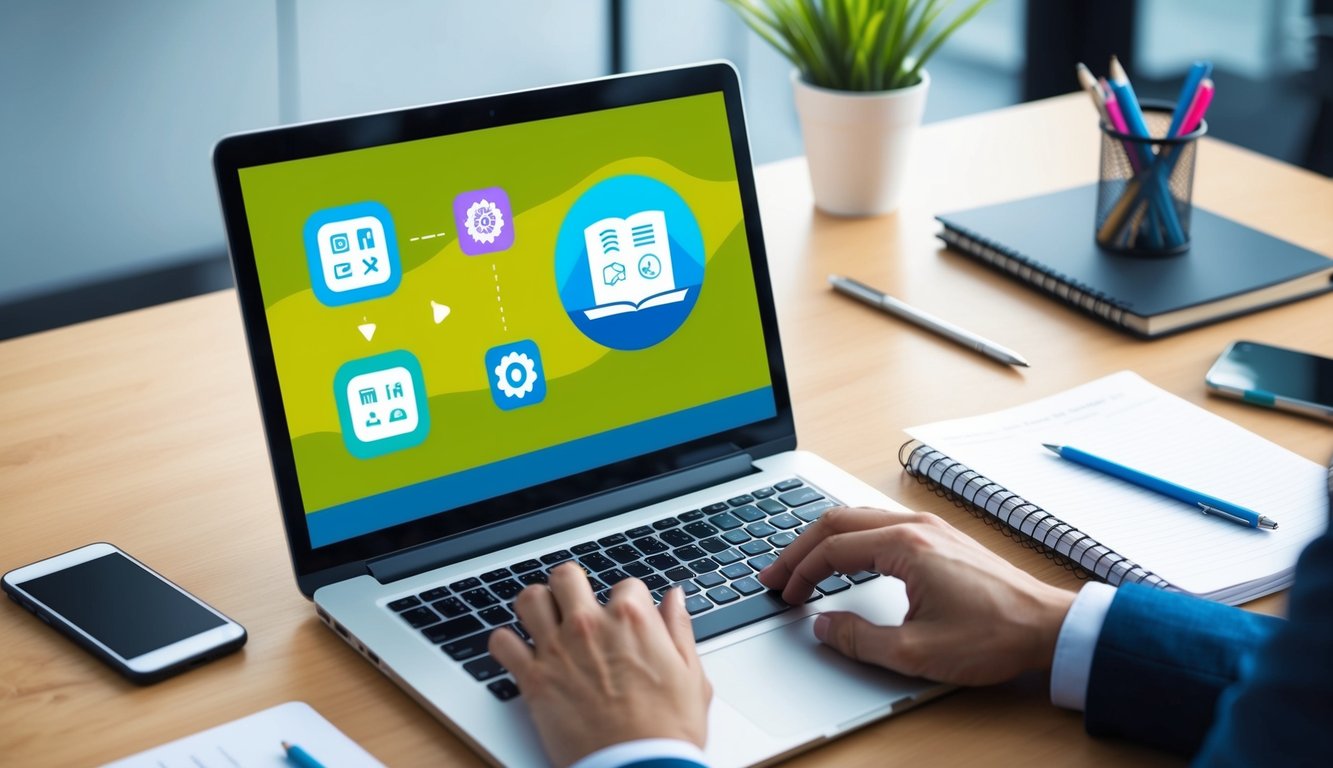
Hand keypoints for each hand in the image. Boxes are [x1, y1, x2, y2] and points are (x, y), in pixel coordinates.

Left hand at [489, 564, 711, 767]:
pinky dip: (506, 645)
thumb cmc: (667, 731)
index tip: (627, 620)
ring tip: (545, 621)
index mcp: (632, 620)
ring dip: (536, 606)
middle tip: (576, 605)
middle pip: (567, 576)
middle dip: (572, 587)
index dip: (627, 602)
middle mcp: (590, 626)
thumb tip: (675, 598)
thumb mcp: (691, 675)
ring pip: (529, 598)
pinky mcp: (533, 679)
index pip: (625, 584)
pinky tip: (520, 653)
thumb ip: (679, 629)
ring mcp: (557, 649)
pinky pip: (501, 643)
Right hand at [759, 507, 1074, 685]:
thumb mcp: (915, 652)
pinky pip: (881, 525)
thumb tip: (823, 625)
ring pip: (859, 518)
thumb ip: (859, 638)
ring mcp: (930, 527)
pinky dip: (852, 539)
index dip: (800, 573)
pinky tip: (846, 559)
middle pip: (838, 521)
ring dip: (825, 540)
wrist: (1049, 627)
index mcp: (905, 546)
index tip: (784, 595)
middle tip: (775, 573)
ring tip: (802, 566)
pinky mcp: (941, 538)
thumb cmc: (994, 635)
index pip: (832, 548)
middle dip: (800, 548)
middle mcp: (915, 526)